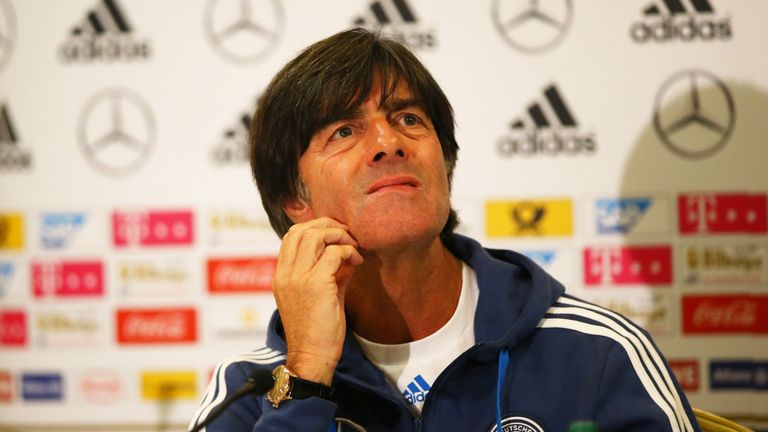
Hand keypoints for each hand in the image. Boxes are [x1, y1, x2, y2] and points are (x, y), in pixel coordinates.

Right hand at [272, 217, 363, 384]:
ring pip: (315, 236)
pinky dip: (348, 252)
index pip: (291, 236)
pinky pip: (334, 254)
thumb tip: (346, 255)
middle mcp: (285, 274)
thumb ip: (330, 273)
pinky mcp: (315, 284)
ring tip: (353, 246)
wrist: (312, 357)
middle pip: (301, 230)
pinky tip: (357, 262)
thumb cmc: (317, 332)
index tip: (336, 234)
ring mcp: (298, 278)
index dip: (315, 227)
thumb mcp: (320, 296)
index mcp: (281, 276)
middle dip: (328, 225)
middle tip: (348, 235)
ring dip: (339, 236)